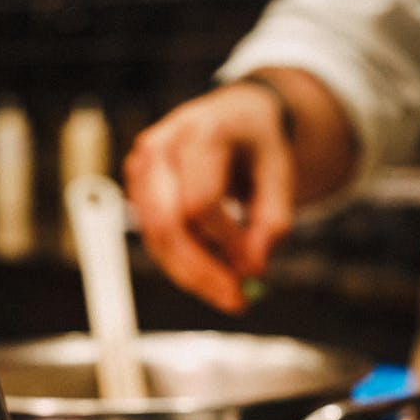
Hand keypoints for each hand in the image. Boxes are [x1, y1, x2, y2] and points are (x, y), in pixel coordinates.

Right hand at [123, 82, 294, 313]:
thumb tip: (253, 268)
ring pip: (158, 241)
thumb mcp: (282, 175)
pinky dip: (185, 266)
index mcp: (202, 130)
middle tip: (238, 303)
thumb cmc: (260, 146)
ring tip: (231, 291)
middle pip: (170, 226)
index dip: (227, 242)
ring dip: (195, 276)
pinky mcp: (137, 190)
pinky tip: (214, 272)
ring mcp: (141, 168)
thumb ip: (273, 221)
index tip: (256, 269)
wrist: (235, 117)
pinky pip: (157, 242)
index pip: (201, 202)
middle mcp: (161, 146)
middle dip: (204, 273)